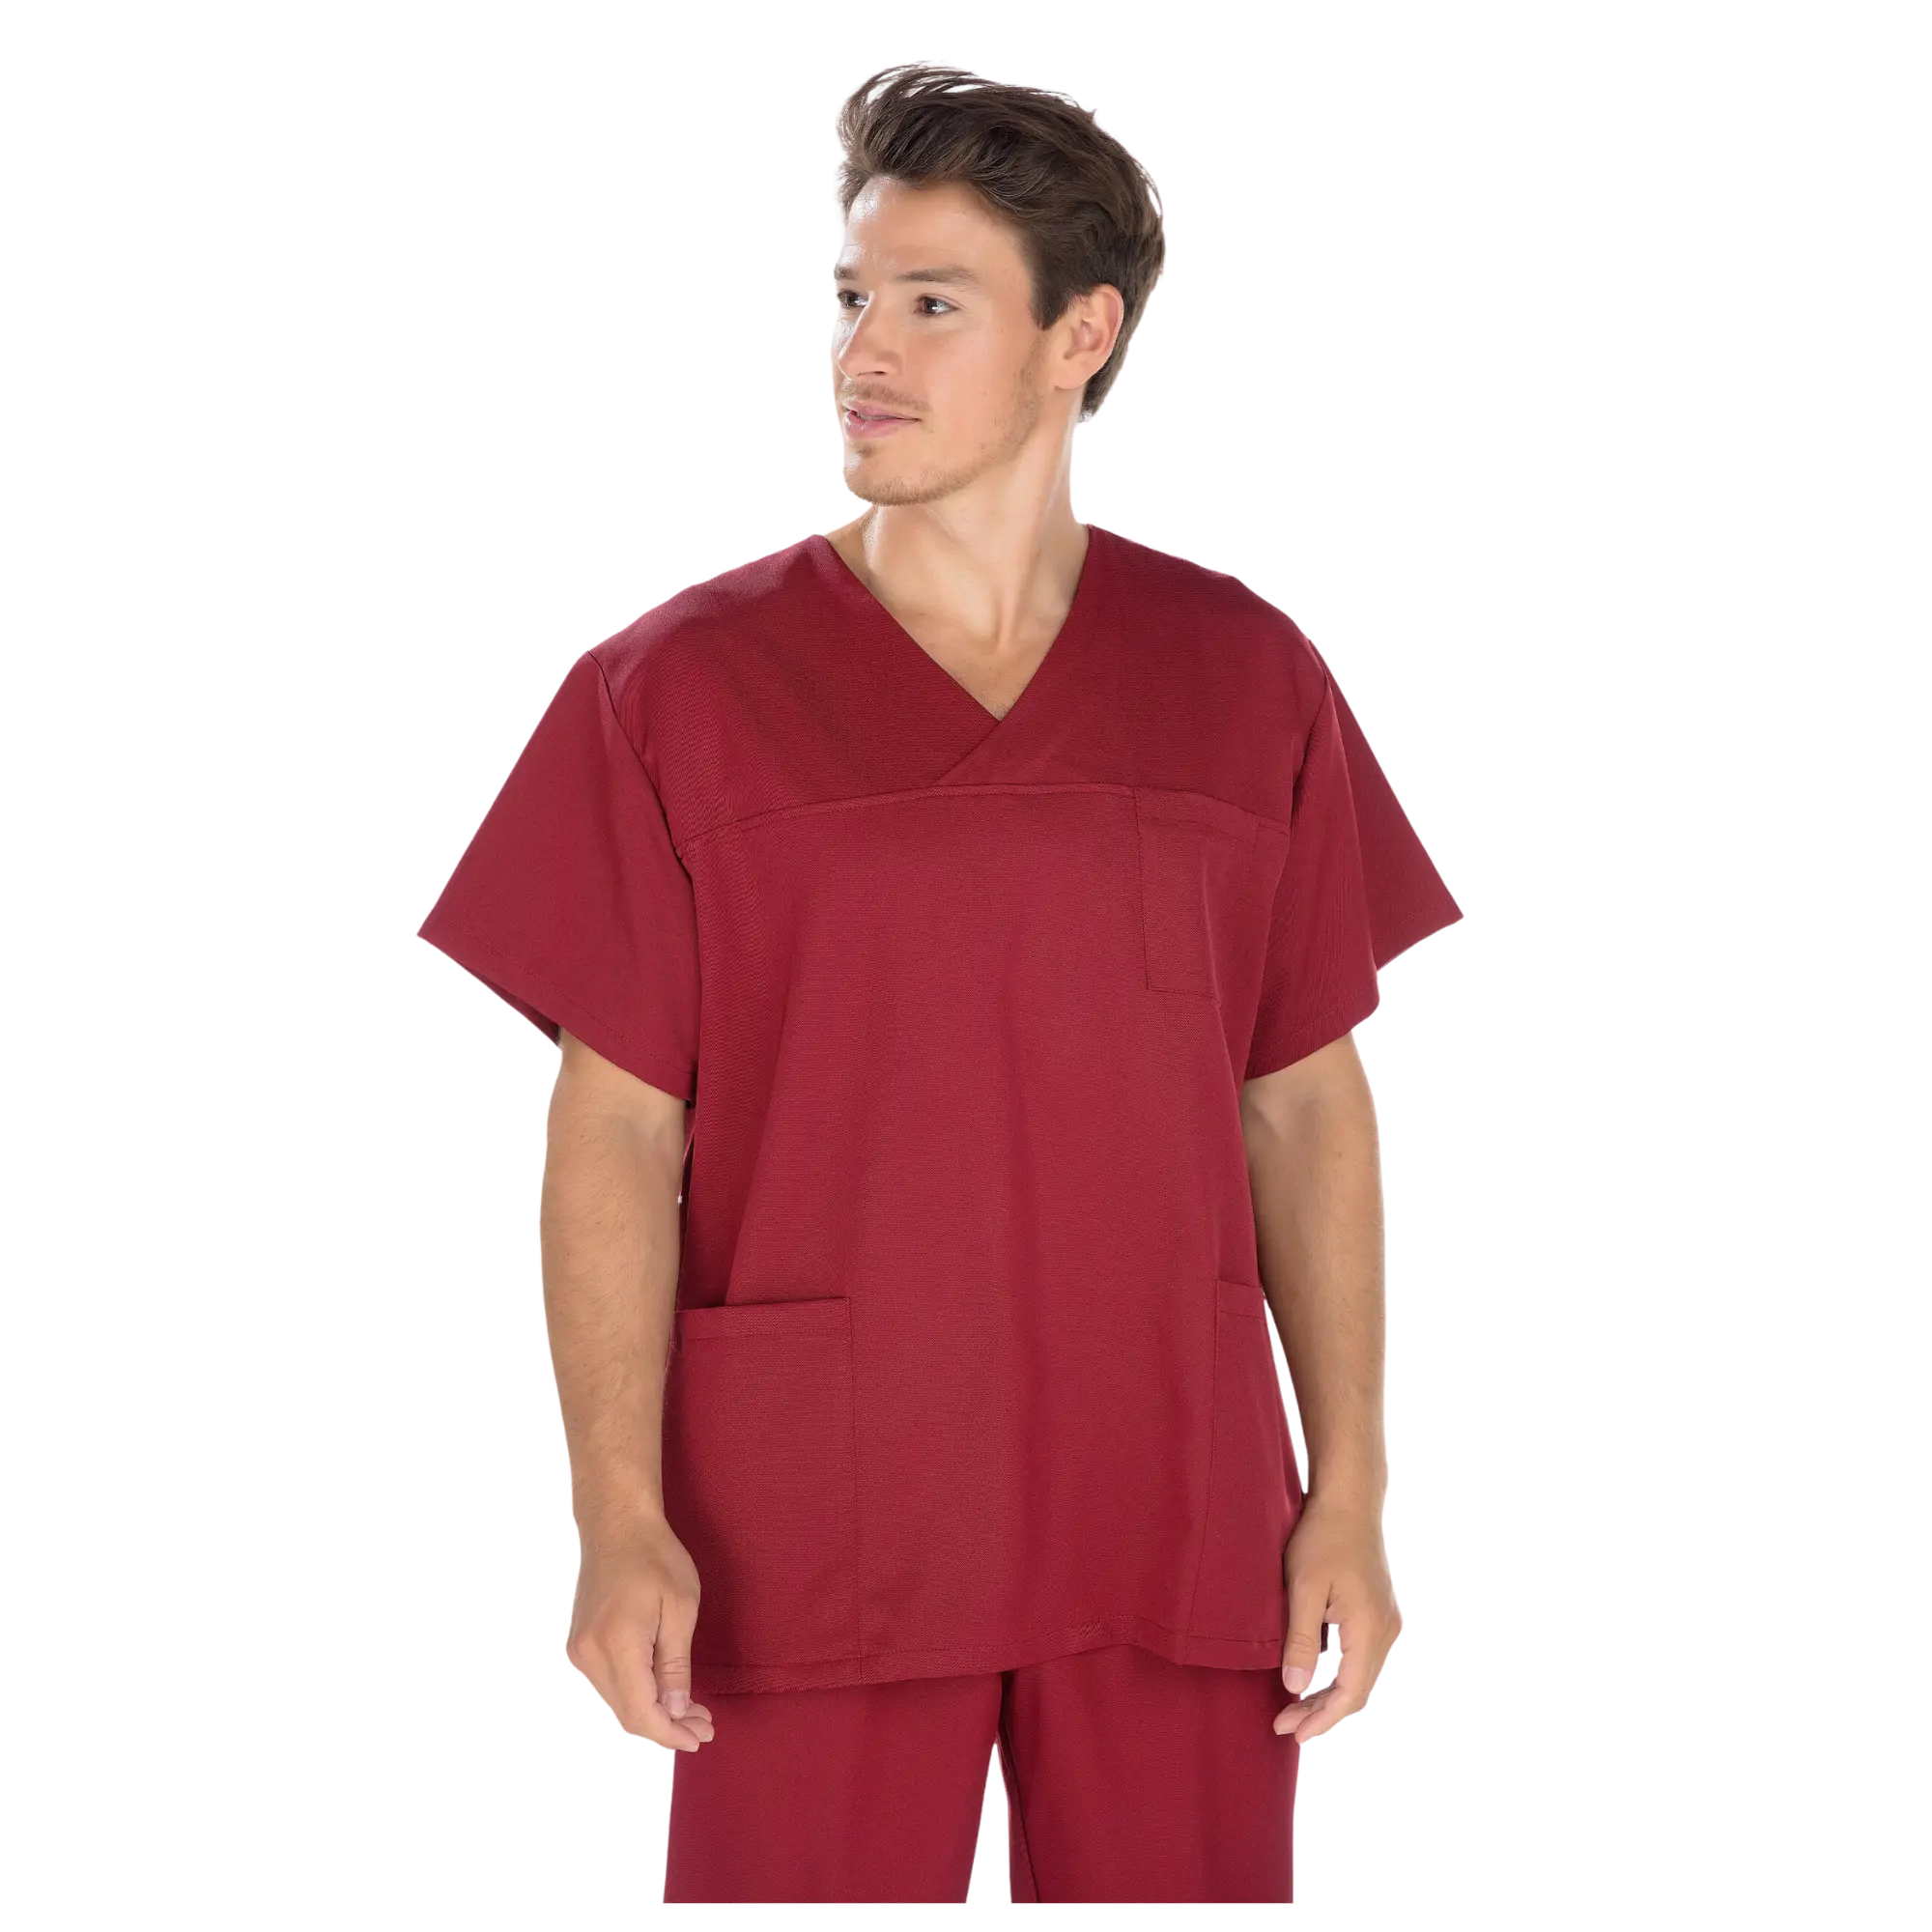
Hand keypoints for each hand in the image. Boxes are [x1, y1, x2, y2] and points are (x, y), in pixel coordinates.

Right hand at [564, 1516, 716, 1752]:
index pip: (641, 1712)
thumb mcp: (680, 1607)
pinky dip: (636, 1694)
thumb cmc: (655, 1557)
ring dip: (652, 1712)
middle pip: (627, 1714)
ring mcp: (579, 1651)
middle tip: (704, 1724)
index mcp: (617, 1644)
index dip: (671, 1734)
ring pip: (617, 1703)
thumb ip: (675, 1665)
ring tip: (690, 1710)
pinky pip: (608, 1685)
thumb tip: (676, 1712)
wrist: (617, 1525)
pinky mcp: (579, 1646)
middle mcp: (589, 1655)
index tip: (701, 1737)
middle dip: (667, 1727)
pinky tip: (663, 1690)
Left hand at [1274, 1492, 1401, 1743]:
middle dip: (1321, 1713)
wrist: (1347, 1503)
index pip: (1348, 1693)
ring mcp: (1384, 1623)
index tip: (1292, 1732)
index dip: (1321, 1719)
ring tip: (1294, 1707)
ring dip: (1329, 1696)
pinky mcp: (1376, 1615)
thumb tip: (1295, 1687)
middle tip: (1284, 1725)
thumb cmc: (1322, 1539)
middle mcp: (1383, 1631)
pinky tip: (1314, 1679)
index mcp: (1368, 1629)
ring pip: (1359, 1677)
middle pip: (1356, 1691)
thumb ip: (1301, 1640)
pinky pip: (1360, 1659)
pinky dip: (1338, 1676)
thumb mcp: (1302, 1588)